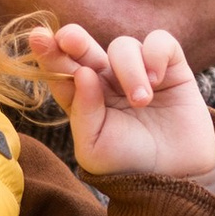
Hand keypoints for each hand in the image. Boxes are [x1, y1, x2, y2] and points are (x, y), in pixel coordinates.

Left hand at [26, 21, 214, 183]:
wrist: (176, 176)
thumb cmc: (129, 164)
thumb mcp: (95, 148)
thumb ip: (83, 113)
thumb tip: (83, 73)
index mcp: (83, 98)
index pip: (61, 70)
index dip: (49, 53)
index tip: (38, 39)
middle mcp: (106, 80)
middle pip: (83, 47)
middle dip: (74, 39)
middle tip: (70, 39)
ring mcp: (137, 71)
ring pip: (123, 46)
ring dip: (129, 70)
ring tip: (141, 102)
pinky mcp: (170, 67)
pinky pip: (159, 41)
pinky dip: (156, 55)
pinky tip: (158, 81)